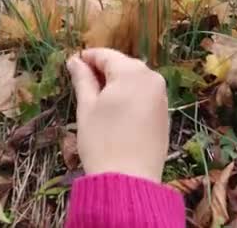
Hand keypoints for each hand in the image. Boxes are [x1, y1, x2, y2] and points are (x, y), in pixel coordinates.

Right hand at [66, 48, 168, 182]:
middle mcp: (152, 78)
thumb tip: (75, 61)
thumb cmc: (102, 141)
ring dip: (116, 84)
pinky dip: (129, 97)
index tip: (71, 64)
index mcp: (132, 72)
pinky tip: (115, 112)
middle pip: (123, 65)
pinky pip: (144, 95)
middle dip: (102, 71)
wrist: (129, 180)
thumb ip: (83, 79)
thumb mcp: (87, 107)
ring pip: (134, 80)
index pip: (106, 55)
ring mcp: (162, 97)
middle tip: (81, 83)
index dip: (87, 58)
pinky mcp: (165, 114)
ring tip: (96, 99)